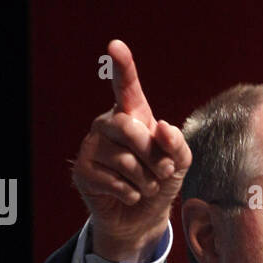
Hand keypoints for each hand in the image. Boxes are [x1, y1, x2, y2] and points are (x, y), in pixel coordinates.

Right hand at [71, 40, 191, 262]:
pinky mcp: (83, 171)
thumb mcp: (180, 162)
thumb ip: (177, 144)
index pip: (126, 86)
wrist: (143, 216)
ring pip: (125, 161)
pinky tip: (130, 194)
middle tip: (162, 172)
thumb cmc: (161, 180)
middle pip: (130, 129)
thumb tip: (162, 128)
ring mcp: (92, 146)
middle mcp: (108, 124)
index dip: (123, 66)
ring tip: (146, 185)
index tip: (116, 46)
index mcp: (132, 114)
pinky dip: (131, 194)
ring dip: (146, 181)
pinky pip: (114, 182)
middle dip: (154, 157)